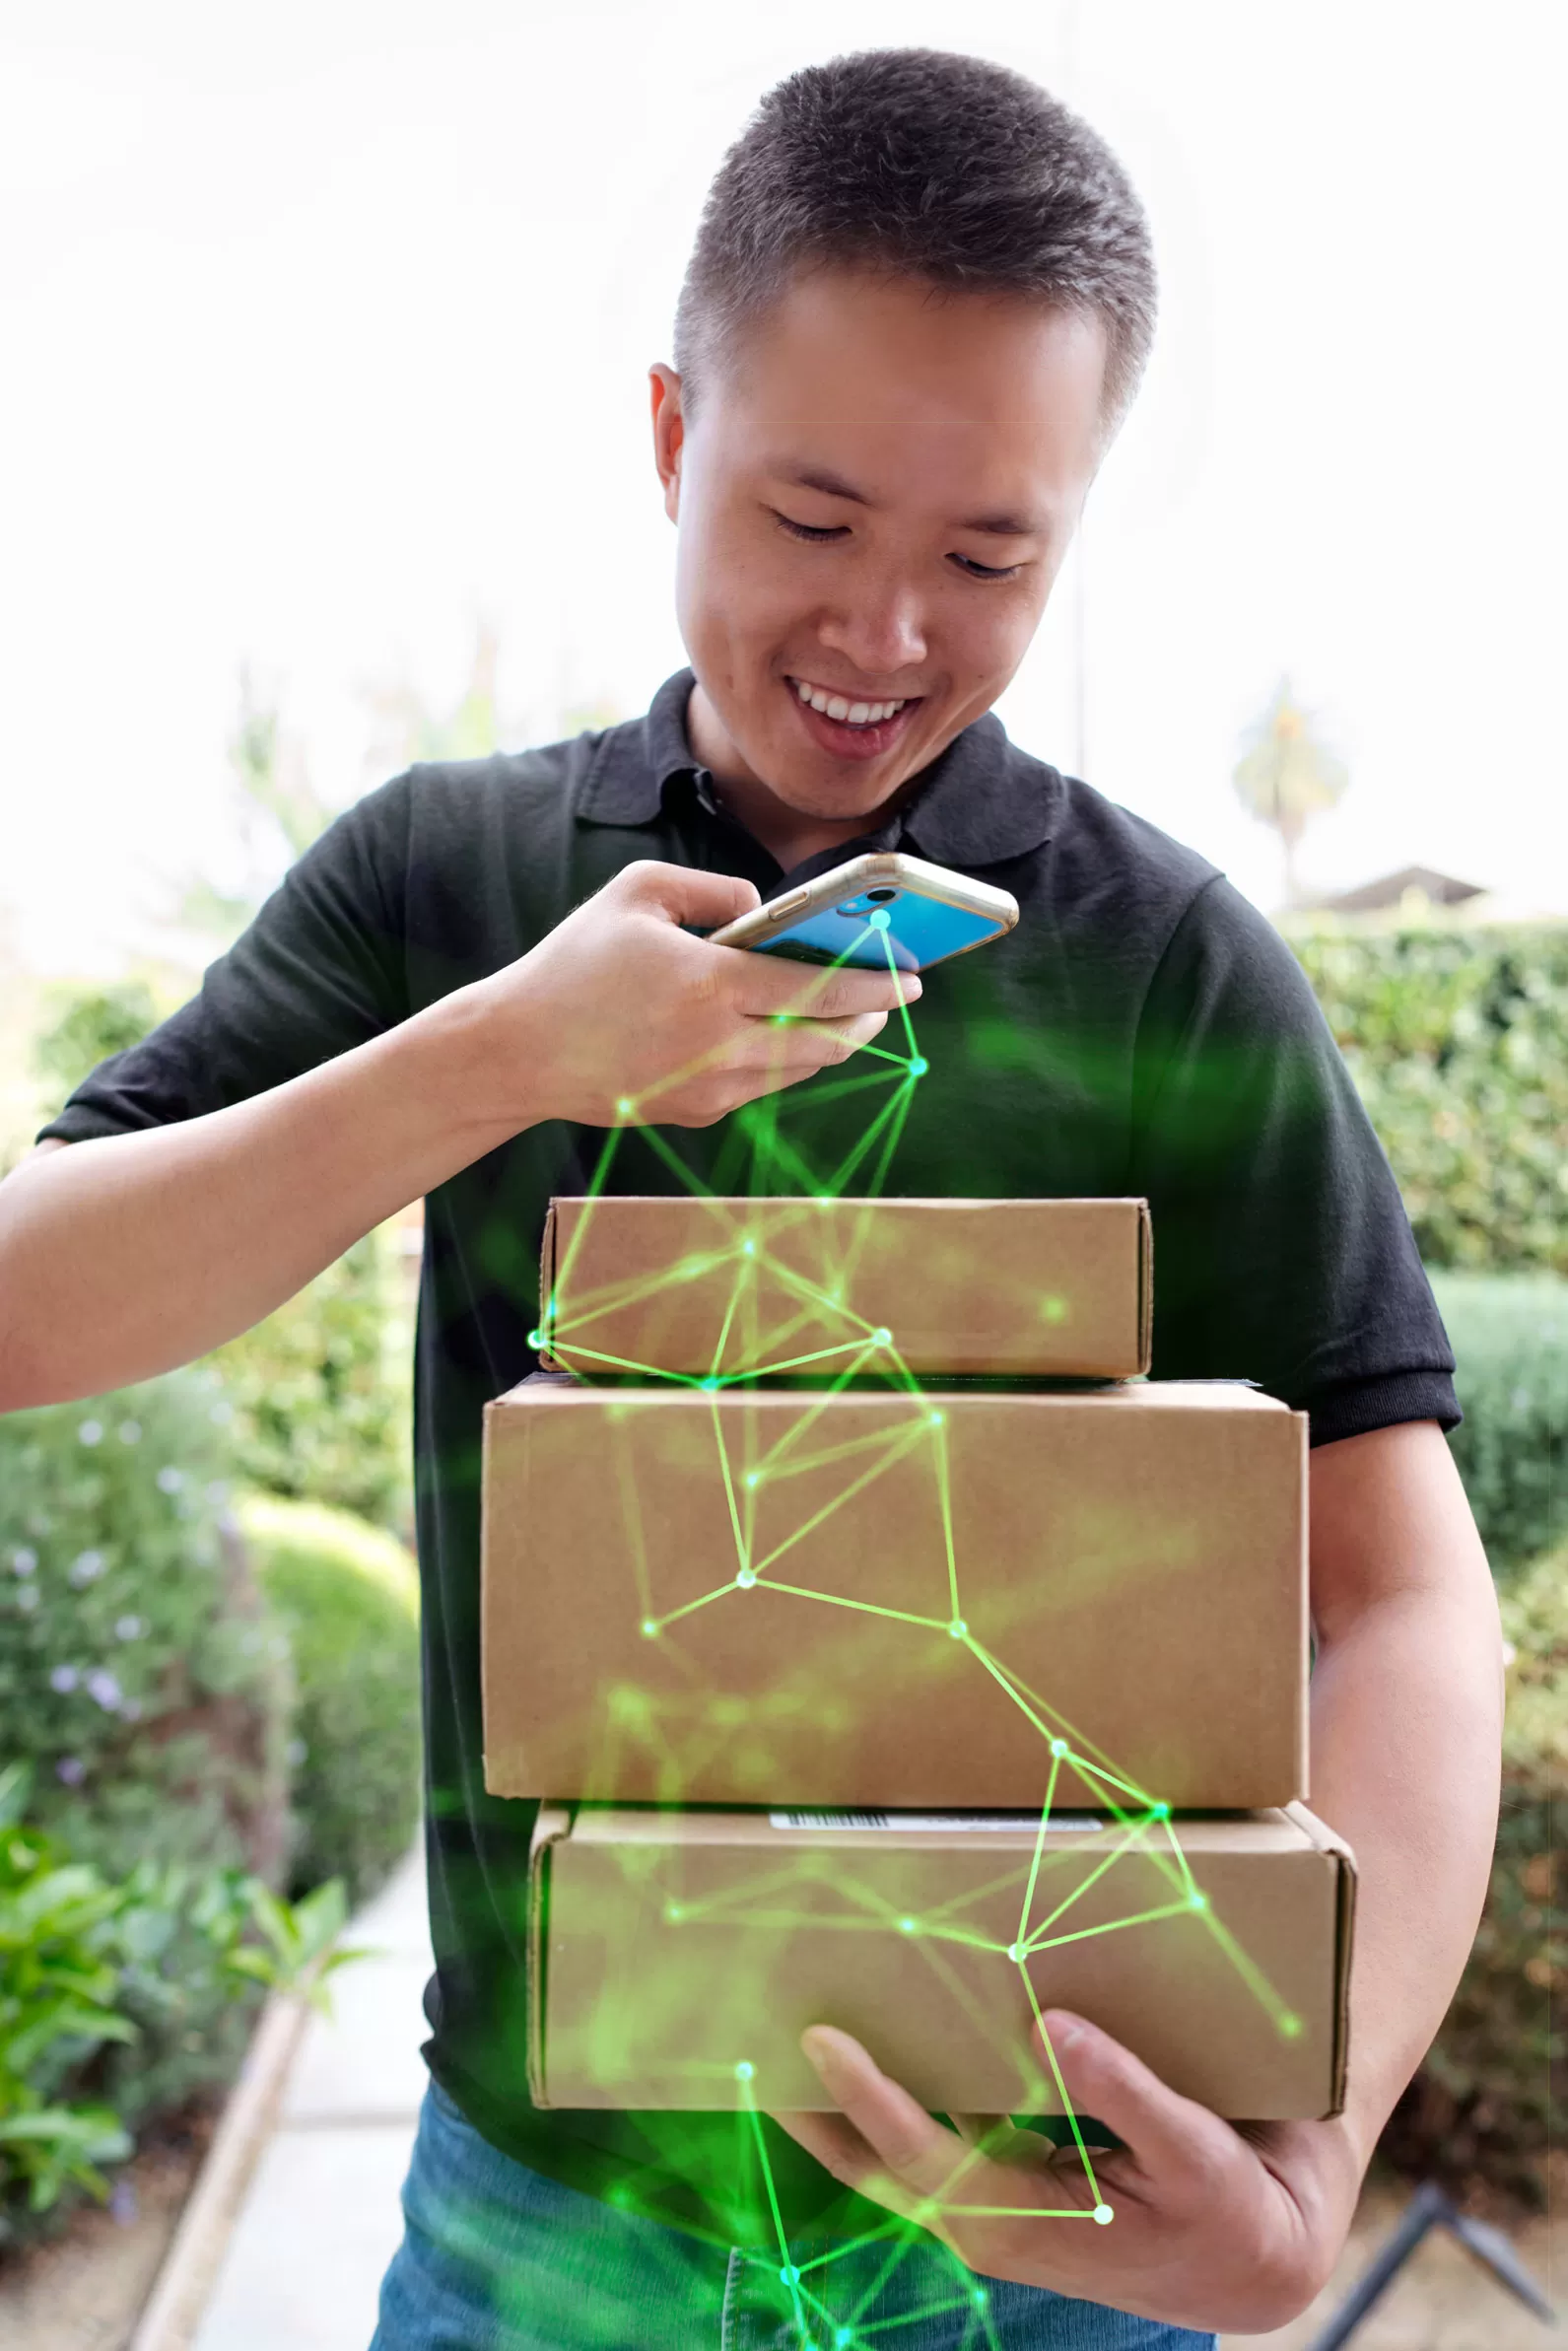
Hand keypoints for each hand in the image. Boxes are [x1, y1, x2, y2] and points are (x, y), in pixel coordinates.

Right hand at [473, 861, 920, 1128]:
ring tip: (849, 1017)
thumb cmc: (575, 964)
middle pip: (824, 1039)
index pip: (818, 986)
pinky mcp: (696, 1113)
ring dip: (832, 1042)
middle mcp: (717, 1043)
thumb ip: (714, 888)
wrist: (518, 1051)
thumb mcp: (637, 892)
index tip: (911, 977)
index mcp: (708, 983)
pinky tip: (789, 1038)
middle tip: (889, 1000)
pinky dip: (786, 1061)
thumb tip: (764, 910)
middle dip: (867, 1019)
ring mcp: (709, 1087)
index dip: (874, 983)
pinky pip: (762, 1086)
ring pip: (799, 1068)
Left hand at [771, 2013, 1362, 2333]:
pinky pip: (918, 2152)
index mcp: (1024, 2221)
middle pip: (873, 2168)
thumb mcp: (1191, 2150)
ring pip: (886, 2164)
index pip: (921, 2158)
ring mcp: (987, 2215)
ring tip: (776, 2036)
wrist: (1254, 2258)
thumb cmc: (1223, 2203)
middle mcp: (987, 2225)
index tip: (819, 2038)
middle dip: (808, 2109)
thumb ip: (1124, 2088)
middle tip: (746, 2032)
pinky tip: (860, 2058)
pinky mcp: (999, 2196)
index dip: (867, 2098)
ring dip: (830, 2110)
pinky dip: (877, 2110)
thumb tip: (1050, 2023)